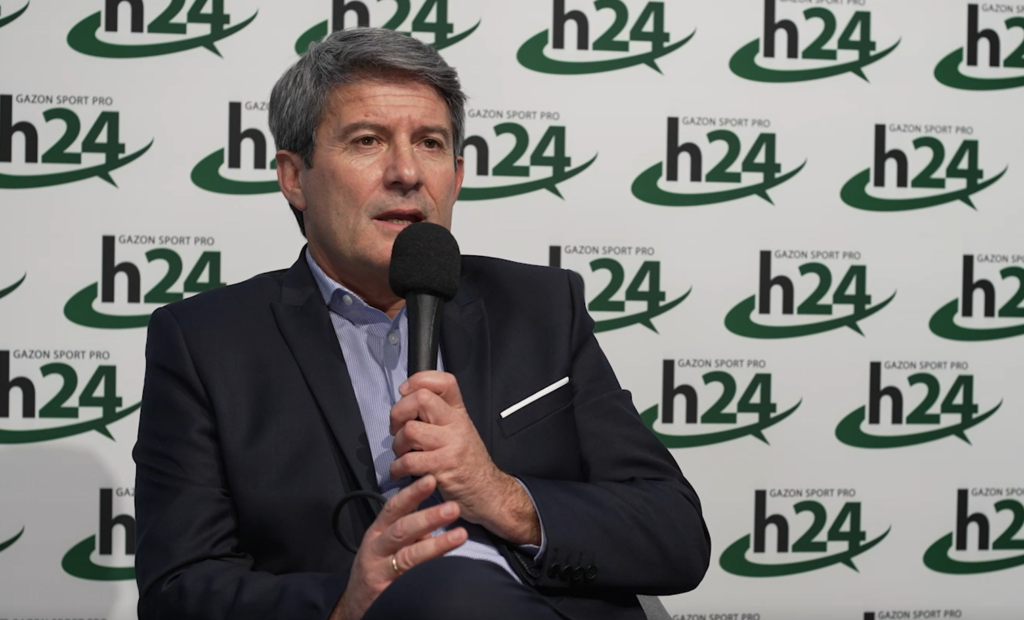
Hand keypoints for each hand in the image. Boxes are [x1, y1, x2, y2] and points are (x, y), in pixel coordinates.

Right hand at [330, 475, 466, 619]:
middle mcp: (377, 548)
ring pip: (409, 557)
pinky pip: (410, 581)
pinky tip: (446, 566)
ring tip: (461, 535)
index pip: (394, 508)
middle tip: (453, 507)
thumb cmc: (376, 565)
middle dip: (428, 517)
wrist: (354, 603)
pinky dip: (428, 573)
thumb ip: (408, 529)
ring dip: (437, 545)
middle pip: (402, 530)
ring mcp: (381, 571)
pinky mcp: (387, 593)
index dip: (412, 493)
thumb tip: (436, 516)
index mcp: (377, 531)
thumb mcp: (385, 542)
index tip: (431, 480)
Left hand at [389, 371, 539, 544]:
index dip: (419, 380)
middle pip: (420, 399)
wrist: (488, 493)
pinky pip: (408, 460)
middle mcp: (456, 424)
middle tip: (398, 429)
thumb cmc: (467, 464)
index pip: (444, 381)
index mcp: (459, 413)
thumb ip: (437, 417)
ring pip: (410, 430)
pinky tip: (401, 472)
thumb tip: (405, 406)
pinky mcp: (443, 467)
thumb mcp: (459, 432)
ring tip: (403, 455)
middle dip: (399, 413)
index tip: (406, 393)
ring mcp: (451, 445)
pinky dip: (397, 468)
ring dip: (397, 445)